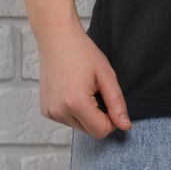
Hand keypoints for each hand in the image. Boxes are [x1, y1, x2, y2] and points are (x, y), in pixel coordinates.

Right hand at [35, 20, 132, 138]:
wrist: (56, 38)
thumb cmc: (82, 52)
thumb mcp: (106, 75)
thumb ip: (117, 103)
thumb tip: (125, 125)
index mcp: (75, 103)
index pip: (101, 131)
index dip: (112, 119)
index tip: (110, 101)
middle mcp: (59, 111)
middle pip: (90, 131)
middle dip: (99, 116)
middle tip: (96, 91)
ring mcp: (50, 112)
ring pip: (79, 127)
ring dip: (86, 115)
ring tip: (83, 89)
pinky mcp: (45, 111)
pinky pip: (67, 120)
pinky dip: (74, 111)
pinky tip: (72, 92)